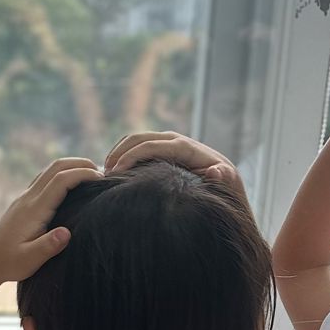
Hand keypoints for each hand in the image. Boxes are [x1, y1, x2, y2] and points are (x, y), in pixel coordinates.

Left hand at [0, 156, 100, 281]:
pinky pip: (45, 179)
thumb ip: (47, 247)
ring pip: (50, 170)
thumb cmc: (9, 263)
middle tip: (103, 172)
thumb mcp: (29, 260)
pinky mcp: (24, 202)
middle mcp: (29, 198)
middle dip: (81, 164)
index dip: (83, 174)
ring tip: (92, 175)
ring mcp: (25, 198)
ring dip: (71, 167)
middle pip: (56, 167)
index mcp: (34, 209)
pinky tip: (72, 186)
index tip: (103, 179)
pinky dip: (62, 175)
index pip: (61, 180)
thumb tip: (66, 233)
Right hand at [103, 131, 241, 189]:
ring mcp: (169, 143)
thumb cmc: (225, 191)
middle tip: (101, 175)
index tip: (114, 174)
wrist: (227, 186)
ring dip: (118, 152)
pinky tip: (113, 173)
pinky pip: (139, 146)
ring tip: (104, 175)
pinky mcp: (164, 149)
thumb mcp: (228, 187)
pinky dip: (123, 154)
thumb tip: (217, 171)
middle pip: (139, 138)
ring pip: (135, 139)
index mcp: (186, 148)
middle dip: (118, 153)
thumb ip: (223, 178)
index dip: (130, 157)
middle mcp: (176, 140)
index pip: (151, 145)